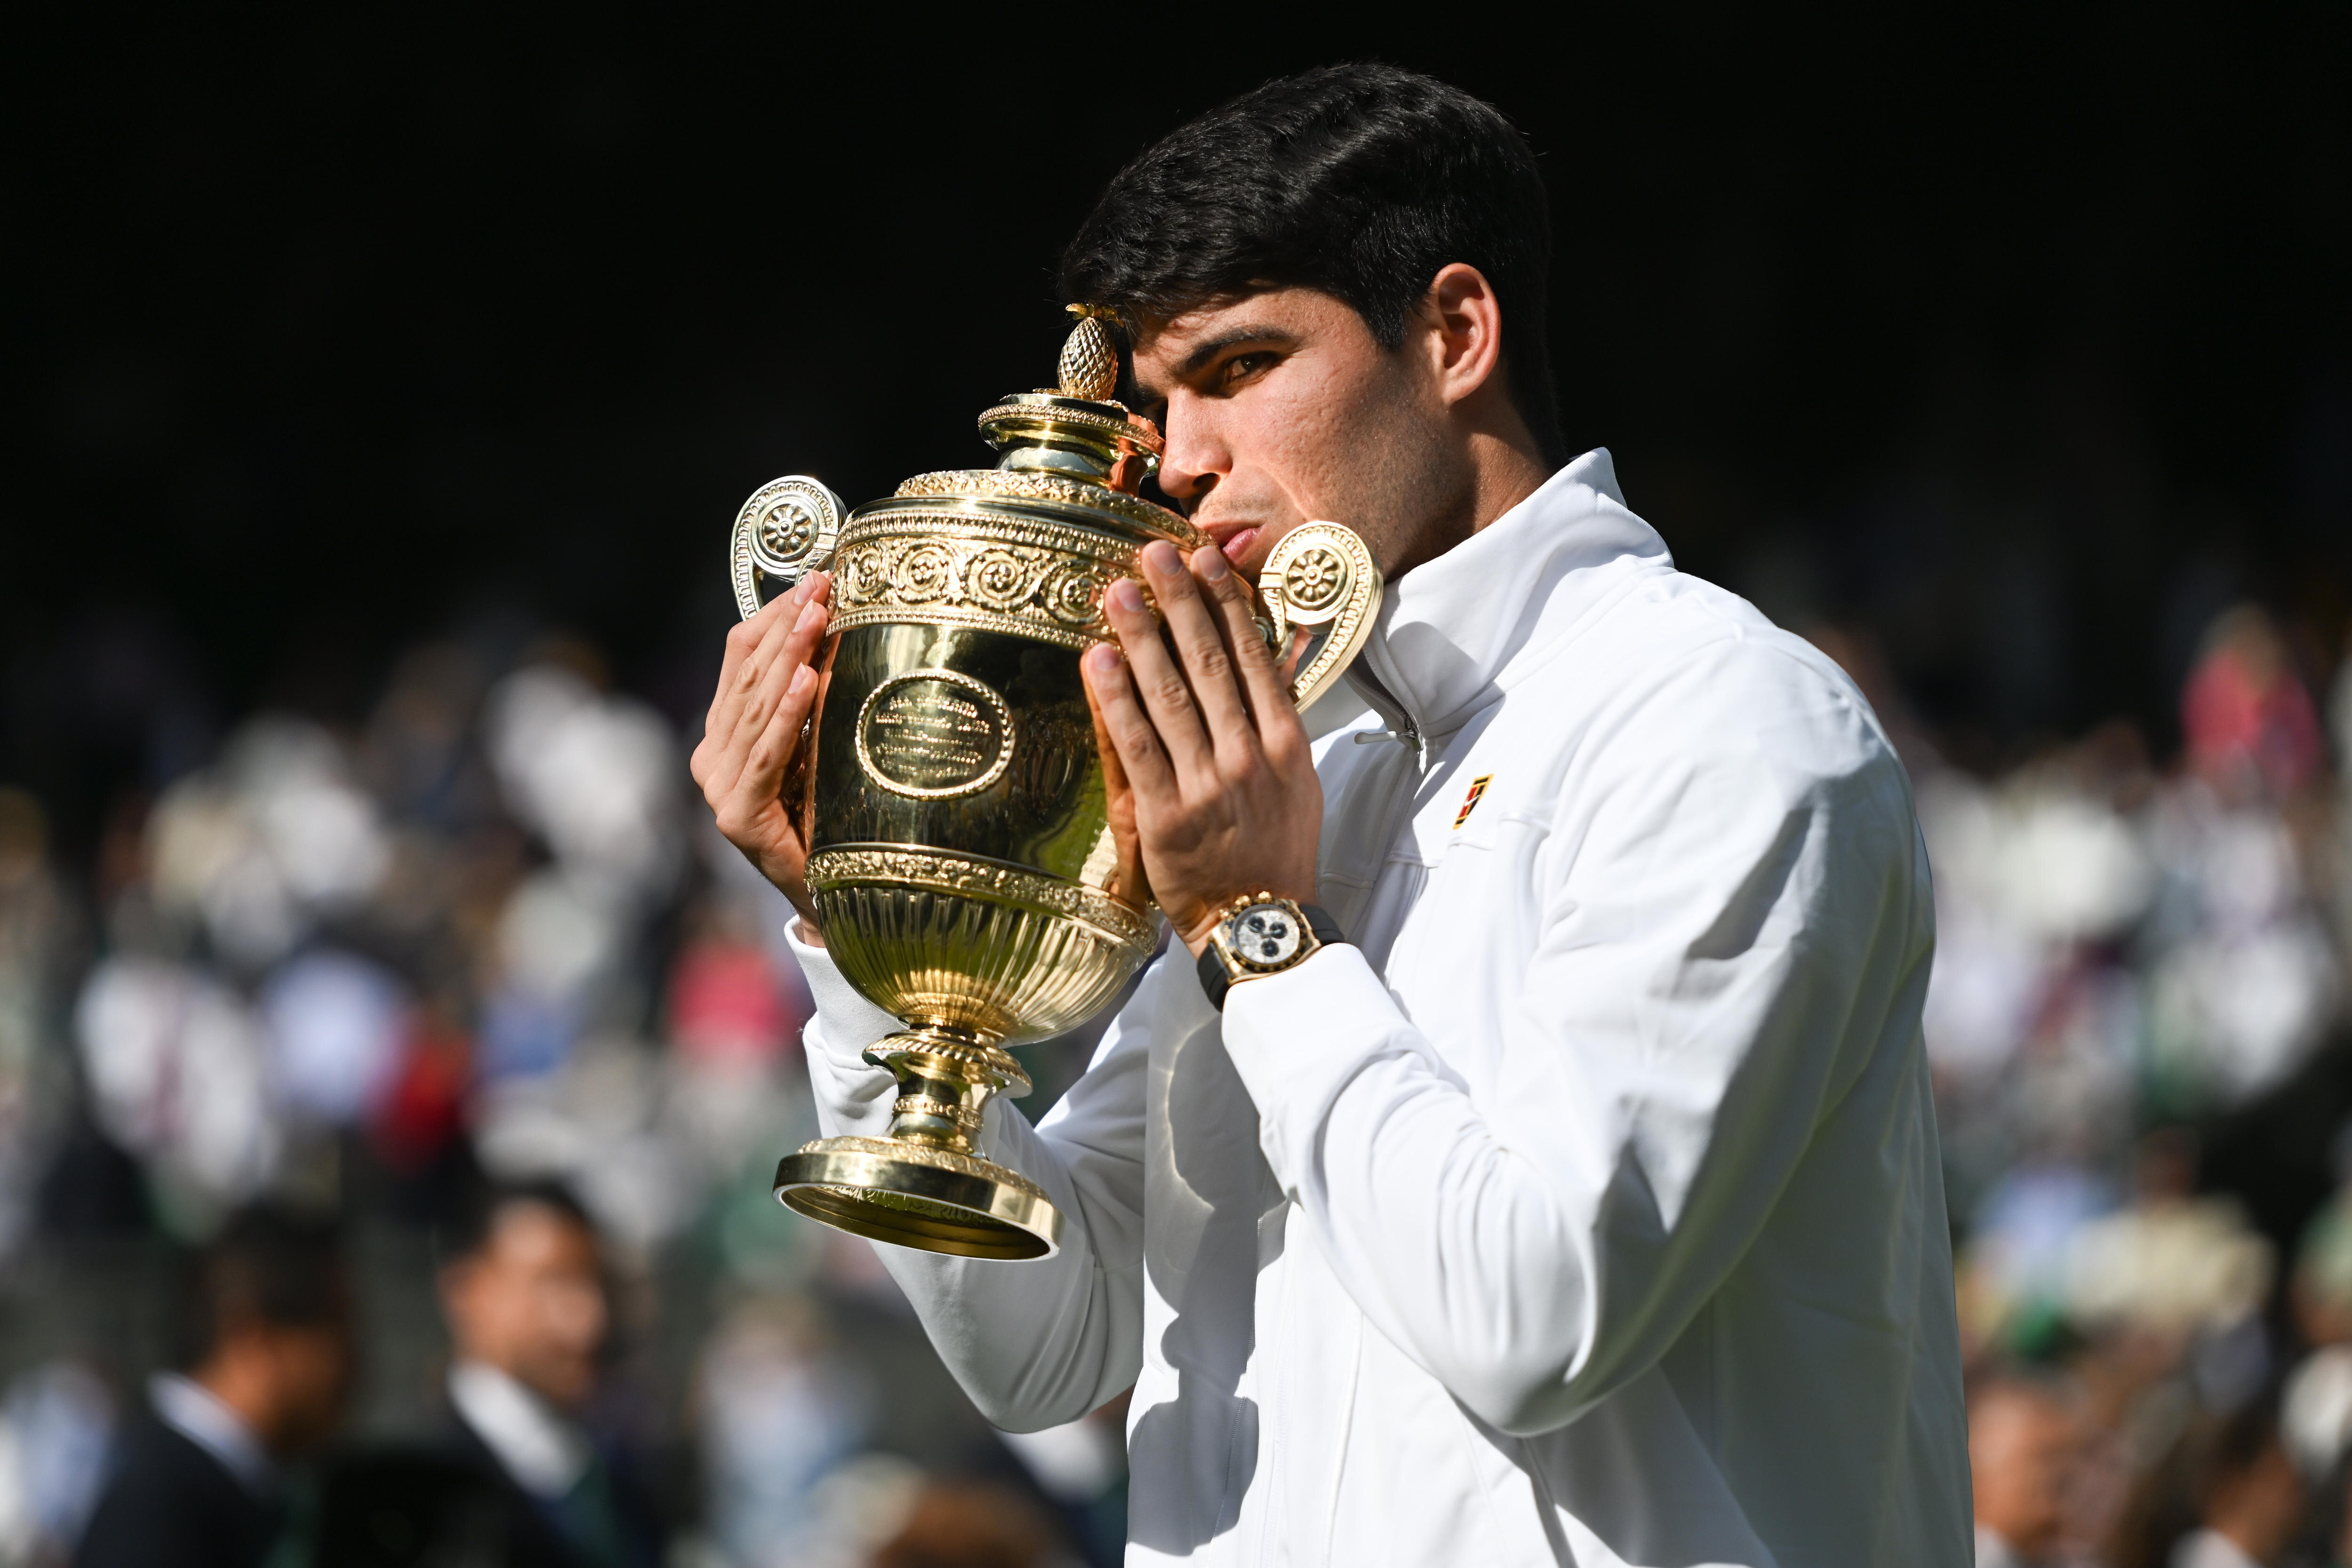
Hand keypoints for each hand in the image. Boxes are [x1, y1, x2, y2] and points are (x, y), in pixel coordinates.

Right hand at [691, 572, 831, 932]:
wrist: (836, 896)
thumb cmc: (831, 818)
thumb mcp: (821, 746)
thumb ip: (814, 700)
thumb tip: (840, 630)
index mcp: (724, 736)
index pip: (740, 661)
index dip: (772, 616)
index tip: (813, 577)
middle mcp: (713, 758)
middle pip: (747, 678)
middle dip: (786, 626)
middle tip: (822, 584)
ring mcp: (720, 789)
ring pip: (755, 710)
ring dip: (789, 656)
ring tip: (817, 615)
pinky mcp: (739, 818)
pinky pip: (767, 755)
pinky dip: (788, 715)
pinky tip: (807, 680)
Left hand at [1081, 541, 1321, 955]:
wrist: (1262, 921)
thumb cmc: (1277, 850)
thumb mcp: (1298, 783)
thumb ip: (1276, 722)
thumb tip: (1263, 661)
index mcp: (1285, 744)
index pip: (1252, 657)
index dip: (1225, 604)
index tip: (1203, 560)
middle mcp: (1249, 757)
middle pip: (1209, 664)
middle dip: (1178, 604)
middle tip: (1151, 556)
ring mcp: (1207, 785)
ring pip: (1170, 696)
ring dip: (1141, 638)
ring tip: (1117, 593)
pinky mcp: (1167, 814)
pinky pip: (1135, 746)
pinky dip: (1115, 700)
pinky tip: (1098, 660)